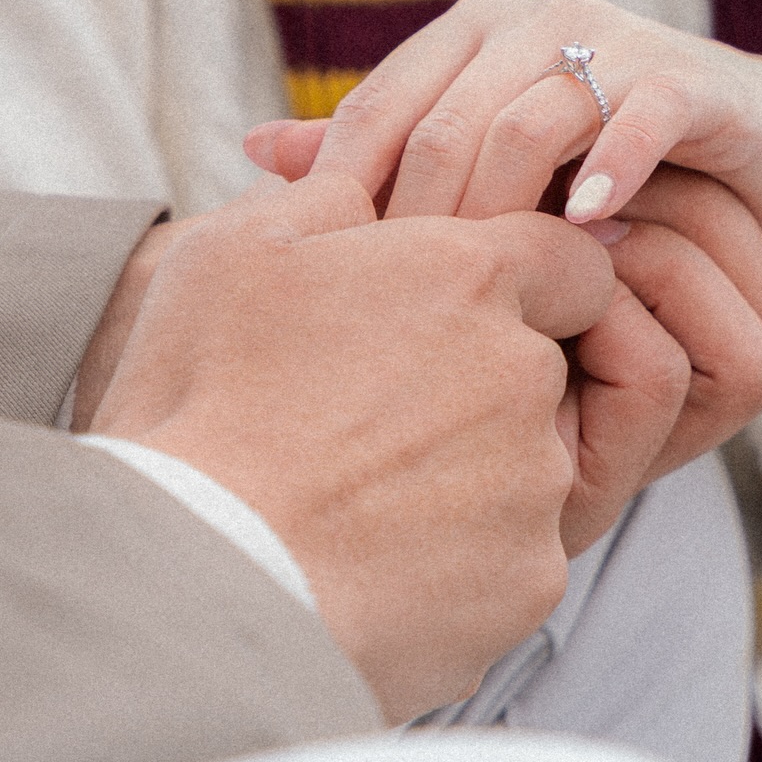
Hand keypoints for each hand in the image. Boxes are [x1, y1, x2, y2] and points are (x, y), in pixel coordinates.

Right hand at [89, 172, 687, 719]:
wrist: (193, 576)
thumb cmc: (205, 397)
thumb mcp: (242, 247)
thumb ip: (332, 190)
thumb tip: (368, 183)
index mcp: (468, 276)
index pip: (568, 259)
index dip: (520, 282)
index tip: (457, 313)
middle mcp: (523, 371)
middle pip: (541, 362)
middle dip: (480, 378)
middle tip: (374, 411)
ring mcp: (534, 482)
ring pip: (525, 462)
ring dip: (466, 469)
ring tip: (356, 492)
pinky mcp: (529, 579)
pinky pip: (511, 554)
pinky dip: (460, 558)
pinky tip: (373, 557)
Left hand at [247, 0, 761, 339]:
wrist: (761, 163)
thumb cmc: (603, 178)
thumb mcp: (489, 174)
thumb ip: (386, 157)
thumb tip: (257, 150)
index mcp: (471, 33)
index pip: (382, 109)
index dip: (350, 196)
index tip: (330, 287)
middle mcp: (533, 22)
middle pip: (442, 123)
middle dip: (417, 221)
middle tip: (399, 313)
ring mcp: (612, 41)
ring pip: (524, 121)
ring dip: (500, 210)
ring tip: (482, 289)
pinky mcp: (687, 77)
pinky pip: (633, 118)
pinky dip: (607, 175)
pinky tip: (587, 235)